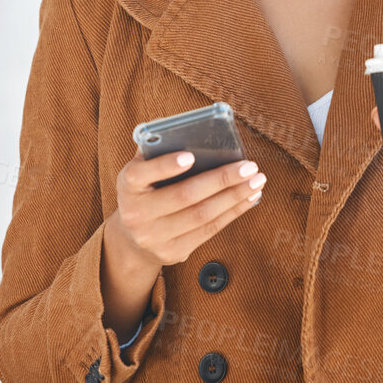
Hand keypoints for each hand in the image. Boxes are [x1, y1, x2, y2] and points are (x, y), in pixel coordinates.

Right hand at [106, 151, 266, 271]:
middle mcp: (136, 214)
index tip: (191, 156)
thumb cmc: (144, 193)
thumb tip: (182, 129)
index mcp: (127, 186)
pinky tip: (248, 198)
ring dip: (234, 196)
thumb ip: (155, 151)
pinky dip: (233, 212)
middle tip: (248, 166)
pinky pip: (209, 230)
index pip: (141, 174)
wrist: (133, 239)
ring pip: (202, 215)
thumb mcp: (140, 172)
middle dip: (221, 180)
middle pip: (184, 195)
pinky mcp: (174, 252)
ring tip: (256, 181)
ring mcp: (154, 237)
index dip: (166, 166)